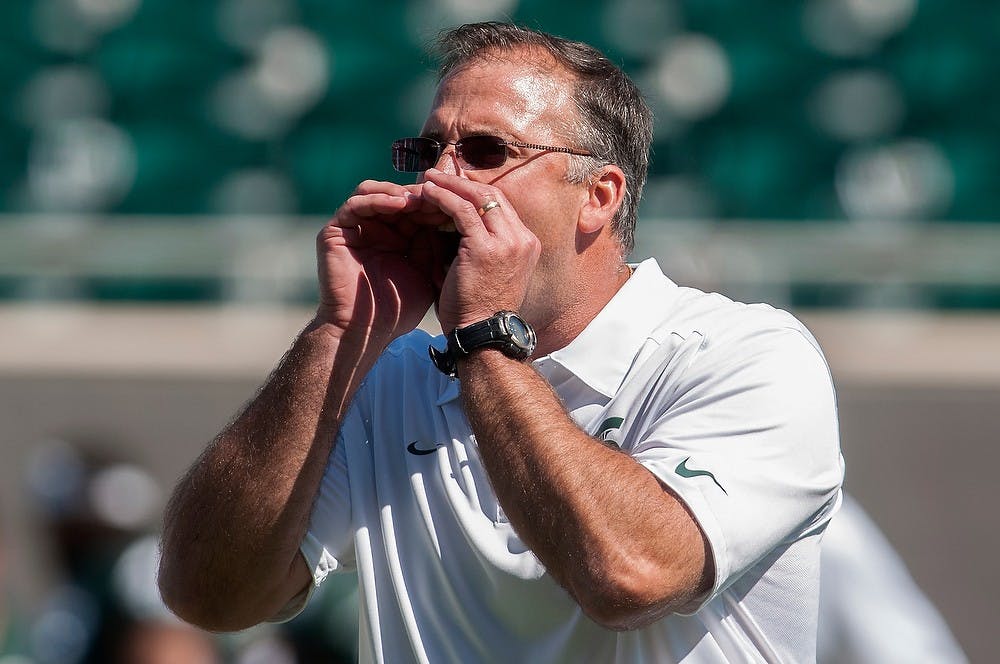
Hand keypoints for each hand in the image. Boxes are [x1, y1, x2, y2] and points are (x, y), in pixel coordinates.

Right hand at [315, 180, 451, 344]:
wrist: (368, 331)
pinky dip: (378, 199)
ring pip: (374, 192)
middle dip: (419, 195)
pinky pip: (355, 204)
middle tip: (440, 193)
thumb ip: (433, 245)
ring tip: (420, 199)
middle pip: (395, 196)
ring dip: (399, 192)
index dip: (434, 203)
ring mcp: (352, 228)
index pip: (413, 208)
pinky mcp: (334, 231)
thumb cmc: (397, 309)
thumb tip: (453, 216)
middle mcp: (372, 229)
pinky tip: (400, 203)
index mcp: (393, 237)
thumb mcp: (423, 270)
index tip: (456, 200)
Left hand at [420, 169, 540, 331]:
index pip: (502, 207)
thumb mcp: (488, 273)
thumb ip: (478, 246)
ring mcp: (507, 242)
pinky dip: (443, 197)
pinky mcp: (485, 247)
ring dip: (451, 184)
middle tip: (439, 176)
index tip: (454, 189)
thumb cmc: (479, 311)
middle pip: (493, 195)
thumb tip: (448, 224)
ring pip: (478, 197)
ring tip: (428, 179)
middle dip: (464, 182)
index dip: (476, 193)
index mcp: (527, 245)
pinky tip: (427, 193)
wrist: (484, 336)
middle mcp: (522, 239)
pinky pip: (461, 210)